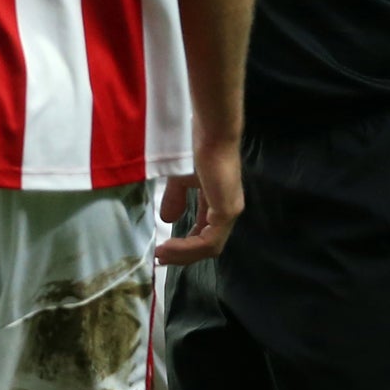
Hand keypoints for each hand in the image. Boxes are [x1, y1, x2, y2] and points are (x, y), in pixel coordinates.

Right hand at [155, 137, 243, 265]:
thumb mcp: (180, 178)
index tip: (162, 249)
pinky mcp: (226, 211)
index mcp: (219, 201)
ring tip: (161, 255)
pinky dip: (187, 248)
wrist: (209, 131)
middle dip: (183, 255)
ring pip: (208, 247)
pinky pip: (208, 241)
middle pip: (207, 244)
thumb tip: (167, 219)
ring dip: (183, 255)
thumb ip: (176, 198)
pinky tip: (169, 247)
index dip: (185, 245)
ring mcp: (229, 211)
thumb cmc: (196, 148)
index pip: (206, 232)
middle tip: (160, 258)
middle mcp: (228, 209)